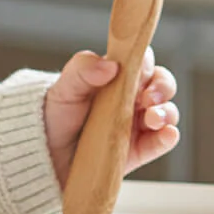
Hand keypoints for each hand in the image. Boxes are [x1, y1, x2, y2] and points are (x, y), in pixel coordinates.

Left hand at [44, 47, 179, 189]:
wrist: (45, 152)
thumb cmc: (56, 114)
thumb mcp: (64, 88)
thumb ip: (82, 70)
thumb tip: (111, 65)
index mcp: (115, 77)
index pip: (141, 61)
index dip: (144, 63)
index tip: (138, 70)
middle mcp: (130, 97)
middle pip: (161, 84)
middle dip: (162, 88)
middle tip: (147, 98)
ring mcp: (136, 124)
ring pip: (166, 112)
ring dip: (166, 112)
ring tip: (151, 118)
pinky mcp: (137, 150)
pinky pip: (161, 142)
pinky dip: (168, 137)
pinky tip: (166, 134)